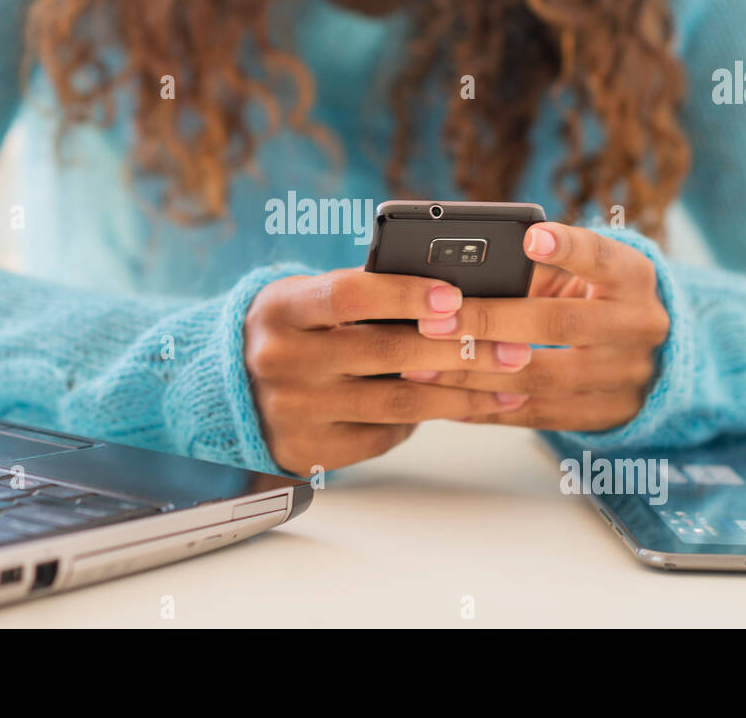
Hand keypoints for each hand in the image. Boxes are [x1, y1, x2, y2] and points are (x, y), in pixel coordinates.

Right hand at [244, 269, 534, 472]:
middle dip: (460, 349)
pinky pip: (383, 434)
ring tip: (508, 386)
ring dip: (462, 395)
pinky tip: (452, 405)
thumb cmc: (294, 328)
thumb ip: (365, 294)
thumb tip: (453, 298)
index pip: (349, 296)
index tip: (455, 296)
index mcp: (281, 309)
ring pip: (397, 403)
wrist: (231, 387)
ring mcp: (295, 411)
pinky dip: (422, 418)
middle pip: (385, 353)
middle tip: (514, 348)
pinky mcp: (310, 451)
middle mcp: (282, 361)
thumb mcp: (309, 298)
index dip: (404, 294)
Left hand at [403, 223, 669, 432]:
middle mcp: (637, 327)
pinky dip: (486, 407)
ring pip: (540, 378)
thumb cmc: (596, 299)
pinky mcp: (603, 416)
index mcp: (633, 278)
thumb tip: (452, 275)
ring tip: (421, 365)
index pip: (602, 257)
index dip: (567, 248)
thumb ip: (533, 269)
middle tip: (432, 321)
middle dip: (488, 321)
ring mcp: (624, 377)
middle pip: (558, 323)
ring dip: (473, 372)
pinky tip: (444, 399)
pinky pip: (535, 415)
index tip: (529, 236)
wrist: (656, 361)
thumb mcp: (584, 274)